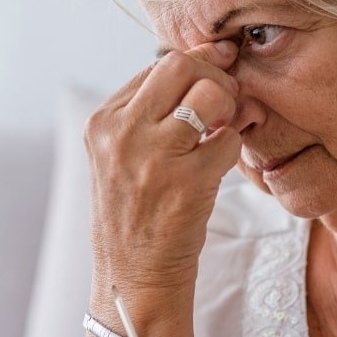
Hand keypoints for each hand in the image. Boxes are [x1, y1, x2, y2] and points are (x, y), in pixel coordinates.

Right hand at [85, 40, 242, 330]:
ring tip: (224, 130)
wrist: (134, 278)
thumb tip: (208, 59)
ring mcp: (154, 156)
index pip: (158, 64)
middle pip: (182, 64)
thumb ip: (151, 111)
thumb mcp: (122, 155)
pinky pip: (229, 138)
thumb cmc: (137, 212)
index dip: (195, 69)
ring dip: (228, 107)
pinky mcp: (186, 182)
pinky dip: (233, 148)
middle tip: (224, 104)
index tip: (212, 84)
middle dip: (213, 77)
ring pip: (209, 92)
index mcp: (103, 121)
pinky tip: (220, 165)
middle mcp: (122, 132)